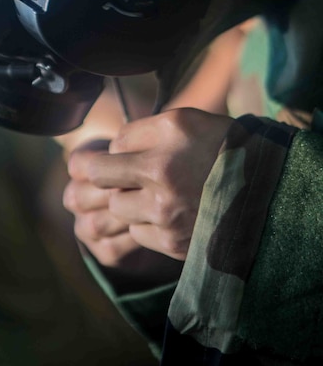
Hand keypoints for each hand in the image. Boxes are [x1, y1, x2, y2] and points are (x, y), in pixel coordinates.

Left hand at [64, 108, 231, 269]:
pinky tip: (167, 211)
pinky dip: (145, 223)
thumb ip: (138, 132)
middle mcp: (163, 183)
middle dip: (108, 176)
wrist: (264, 186)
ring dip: (127, 200)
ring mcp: (168, 218)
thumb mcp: (180, 121)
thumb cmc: (218, 144)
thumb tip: (108, 150)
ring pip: (118, 209)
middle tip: (123, 173)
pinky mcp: (175, 244)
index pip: (104, 156)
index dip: (108, 153)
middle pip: (101, 181)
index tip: (113, 156)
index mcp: (162, 151)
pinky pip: (138, 233)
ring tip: (152, 191)